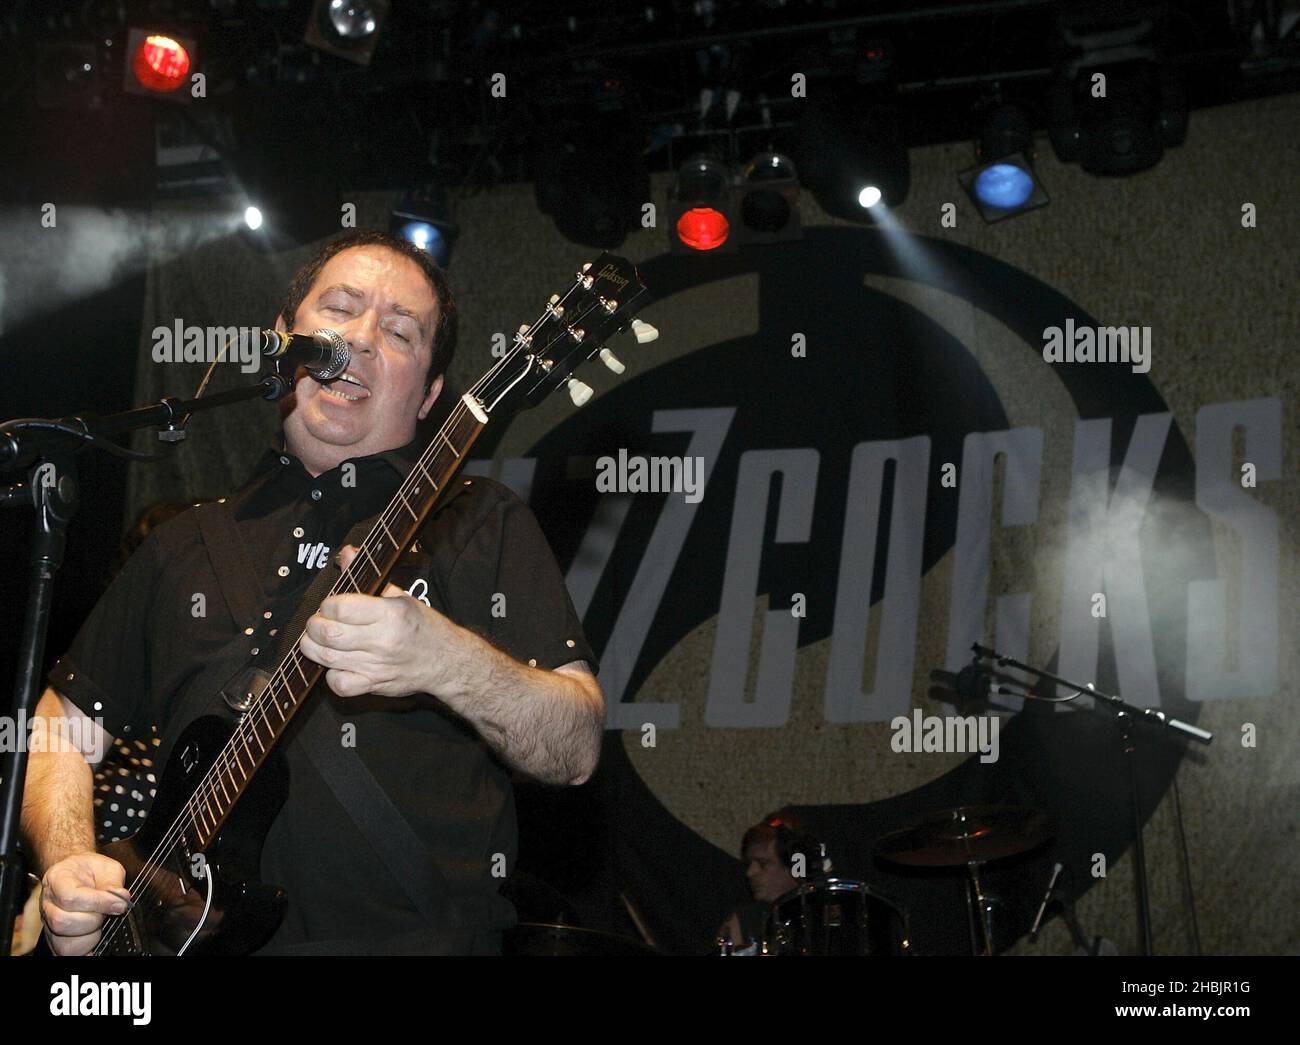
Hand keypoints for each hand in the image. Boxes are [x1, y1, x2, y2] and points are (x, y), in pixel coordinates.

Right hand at [40, 852, 128, 955]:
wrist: (77, 872)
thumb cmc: (90, 869)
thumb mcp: (106, 868)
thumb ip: (113, 882)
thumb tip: (121, 898)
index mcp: (57, 880)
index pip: (70, 898)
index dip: (97, 903)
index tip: (118, 904)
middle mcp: (48, 904)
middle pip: (63, 923)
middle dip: (93, 921)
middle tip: (107, 913)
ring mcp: (49, 924)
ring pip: (64, 944)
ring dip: (90, 937)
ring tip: (100, 924)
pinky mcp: (56, 939)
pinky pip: (67, 953)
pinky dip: (85, 950)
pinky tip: (97, 941)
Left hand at [299, 545, 468, 697]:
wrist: (448, 661)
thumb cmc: (423, 627)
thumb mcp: (402, 596)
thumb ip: (369, 576)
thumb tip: (347, 554)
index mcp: (391, 613)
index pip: (341, 608)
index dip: (327, 605)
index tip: (329, 605)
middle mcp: (383, 640)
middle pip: (329, 634)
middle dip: (314, 626)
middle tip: (319, 623)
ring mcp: (377, 666)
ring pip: (327, 658)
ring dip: (314, 647)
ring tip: (321, 640)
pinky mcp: (374, 685)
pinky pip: (339, 685)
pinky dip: (331, 674)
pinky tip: (337, 665)